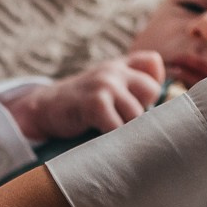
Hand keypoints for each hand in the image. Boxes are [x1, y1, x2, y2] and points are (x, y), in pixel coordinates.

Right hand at [4, 52, 164, 139]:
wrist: (42, 110)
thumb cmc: (78, 105)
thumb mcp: (105, 87)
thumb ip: (130, 87)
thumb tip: (164, 114)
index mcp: (119, 66)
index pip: (153, 66)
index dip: (150, 89)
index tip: (138, 104)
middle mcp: (114, 70)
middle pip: (151, 91)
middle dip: (140, 112)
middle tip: (121, 123)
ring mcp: (104, 84)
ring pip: (136, 113)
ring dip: (126, 130)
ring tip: (109, 133)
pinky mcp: (94, 103)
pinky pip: (118, 126)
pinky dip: (112, 138)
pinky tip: (101, 140)